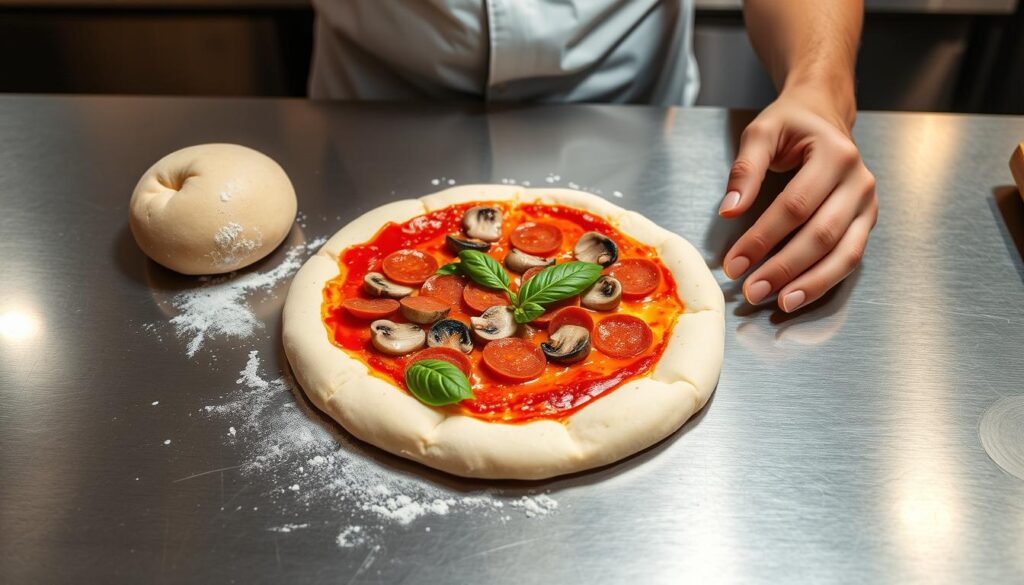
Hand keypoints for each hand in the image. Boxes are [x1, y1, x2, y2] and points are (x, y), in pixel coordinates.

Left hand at [719, 86, 877, 312]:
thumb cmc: (792, 124)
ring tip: (780, 303)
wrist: (825, 115)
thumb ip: (745, 170)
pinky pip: (850, 258)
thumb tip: (729, 210)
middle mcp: (859, 181)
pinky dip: (825, 281)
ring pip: (844, 254)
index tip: (733, 263)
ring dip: (811, 284)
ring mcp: (867, 204)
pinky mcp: (865, 222)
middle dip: (785, 268)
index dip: (763, 238)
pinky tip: (799, 295)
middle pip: (821, 235)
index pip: (795, 206)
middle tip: (752, 291)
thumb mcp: (762, 132)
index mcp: (835, 155)